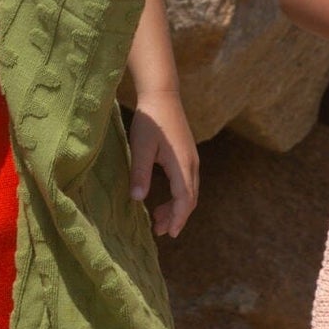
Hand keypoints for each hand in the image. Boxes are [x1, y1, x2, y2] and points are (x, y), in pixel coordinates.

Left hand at [129, 90, 199, 237]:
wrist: (162, 95)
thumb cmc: (150, 120)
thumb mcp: (140, 147)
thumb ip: (140, 173)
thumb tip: (138, 200)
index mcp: (181, 164)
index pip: (185, 200)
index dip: (178, 219)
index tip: (170, 234)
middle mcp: (191, 163)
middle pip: (189, 199)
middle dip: (176, 217)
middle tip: (159, 230)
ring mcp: (191, 158)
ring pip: (189, 191)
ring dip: (176, 207)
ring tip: (157, 218)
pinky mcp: (187, 154)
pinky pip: (187, 181)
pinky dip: (177, 195)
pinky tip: (163, 197)